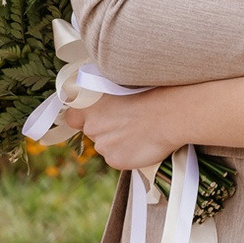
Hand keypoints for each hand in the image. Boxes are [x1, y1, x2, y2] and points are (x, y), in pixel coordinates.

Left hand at [60, 95, 178, 174]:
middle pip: (92, 131)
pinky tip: (144, 142)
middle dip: (105, 128)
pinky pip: (117, 157)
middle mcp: (91, 125)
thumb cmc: (153, 91)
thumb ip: (107, 97)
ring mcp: (102, 144)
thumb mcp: (124, 83)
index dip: (83, 117)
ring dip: (118, 141)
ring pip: (106, 145)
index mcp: (90, 102)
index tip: (95, 115)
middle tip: (128, 120)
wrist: (172, 113)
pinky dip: (128, 153)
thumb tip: (107, 103)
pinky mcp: (115, 160)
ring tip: (141, 130)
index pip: (71, 117)